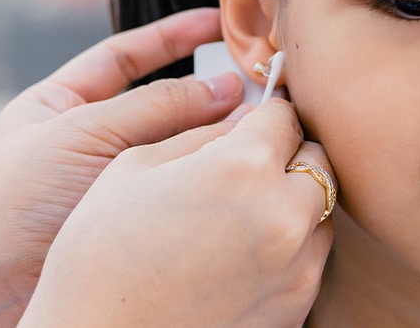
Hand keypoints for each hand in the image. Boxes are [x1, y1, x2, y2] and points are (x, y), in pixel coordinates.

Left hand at [0, 8, 244, 326]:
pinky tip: (237, 164)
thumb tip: (228, 89)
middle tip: (257, 79)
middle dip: (205, 89)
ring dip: (214, 133)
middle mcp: (86, 139)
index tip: (219, 21)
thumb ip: (157, 107)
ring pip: (174, 146)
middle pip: (159, 101)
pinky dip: (208, 173)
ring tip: (259, 121)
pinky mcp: (131, 222)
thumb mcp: (83, 134)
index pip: (124, 57)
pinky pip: (178, 188)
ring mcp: (110, 182)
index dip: (172, 37)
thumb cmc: (12, 207)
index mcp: (59, 103)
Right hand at [19, 99, 335, 327]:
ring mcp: (297, 265)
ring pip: (319, 211)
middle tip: (250, 166)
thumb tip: (240, 116)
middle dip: (288, 154)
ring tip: (240, 217)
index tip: (255, 120)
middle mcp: (284, 213)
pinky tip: (240, 257)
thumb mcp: (132, 169)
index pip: (283, 116)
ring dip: (292, 202)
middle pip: (317, 160)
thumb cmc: (100, 260)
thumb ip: (198, 133)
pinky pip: (309, 259)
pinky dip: (288, 248)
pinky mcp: (298, 306)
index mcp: (243, 166)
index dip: (266, 113)